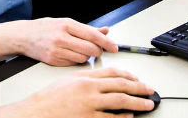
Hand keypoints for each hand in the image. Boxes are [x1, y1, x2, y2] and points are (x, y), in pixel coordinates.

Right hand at [0, 18, 118, 65]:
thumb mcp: (67, 22)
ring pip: (83, 59)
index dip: (106, 42)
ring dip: (87, 56)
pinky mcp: (53, 61)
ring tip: (80, 50)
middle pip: (90, 49)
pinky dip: (76, 61)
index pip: (93, 35)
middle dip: (98, 51)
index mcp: (67, 25)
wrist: (24, 36)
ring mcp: (57, 50)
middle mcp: (62, 38)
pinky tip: (71, 54)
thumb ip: (87, 28)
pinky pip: (73, 64)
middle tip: (98, 50)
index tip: (114, 47)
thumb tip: (105, 31)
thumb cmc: (46, 28)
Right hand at [0, 68, 155, 117]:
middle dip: (139, 88)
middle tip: (150, 91)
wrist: (36, 113)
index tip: (139, 80)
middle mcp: (89, 90)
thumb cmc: (50, 98)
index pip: (113, 73)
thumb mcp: (70, 80)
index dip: (129, 76)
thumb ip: (88, 77)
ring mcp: (89, 106)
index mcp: (86, 78)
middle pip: (121, 86)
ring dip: (136, 103)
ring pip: (119, 102)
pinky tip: (129, 117)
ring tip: (147, 105)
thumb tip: (106, 77)